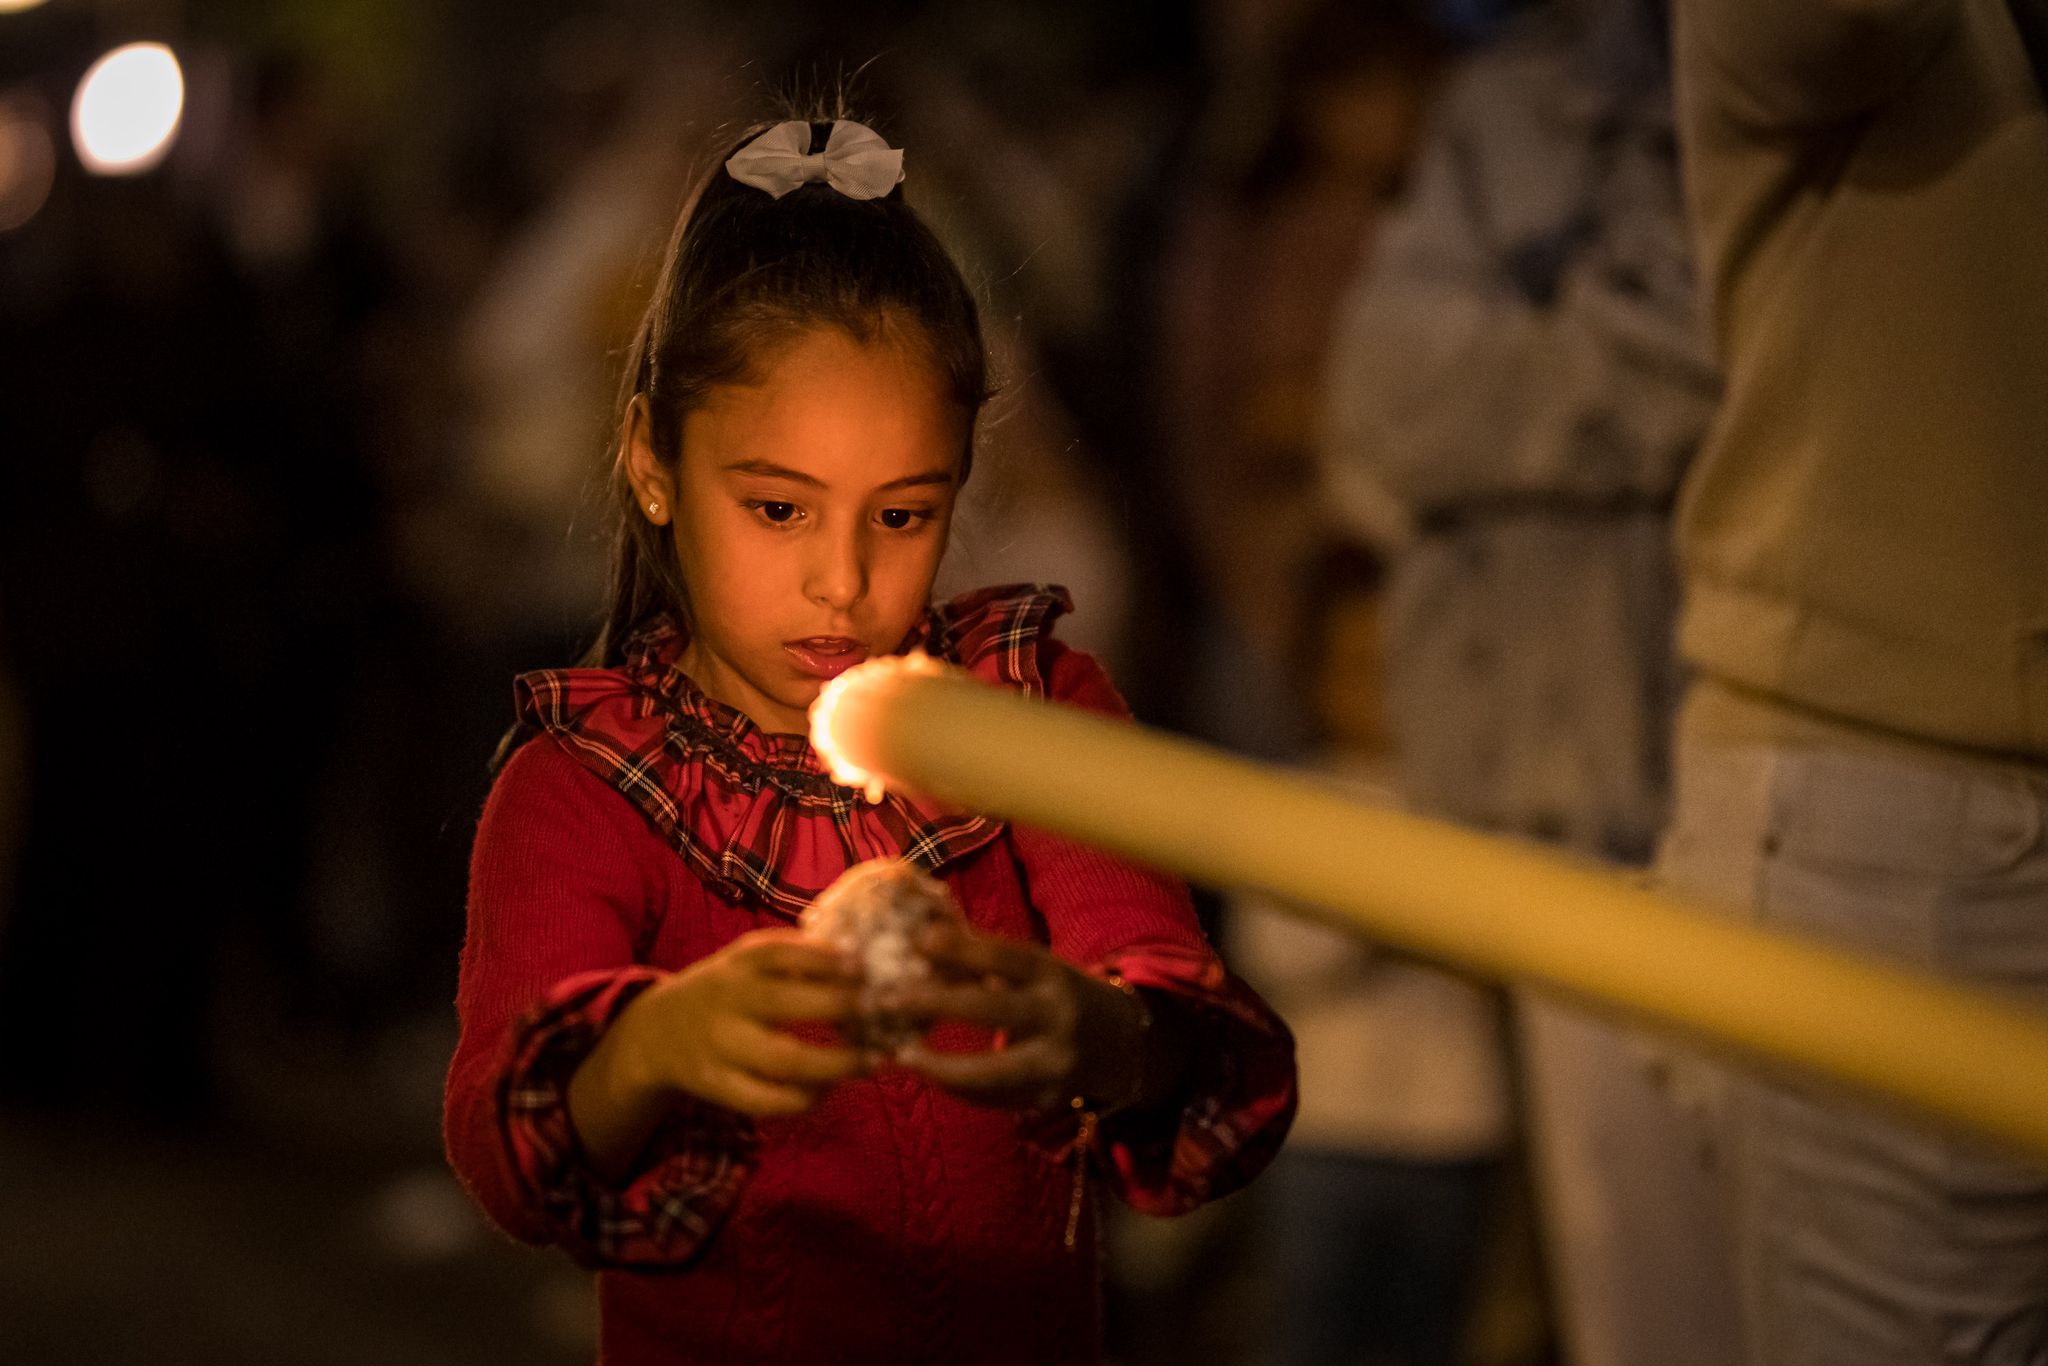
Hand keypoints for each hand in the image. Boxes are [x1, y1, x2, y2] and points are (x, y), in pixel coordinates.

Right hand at [606, 928, 874, 1117]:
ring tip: (871, 1061)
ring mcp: (722, 1046)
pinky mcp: (718, 1086)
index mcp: (738, 964)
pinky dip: (806, 1099)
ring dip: (835, 1064)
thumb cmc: (727, 990)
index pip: (779, 953)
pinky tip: (830, 1089)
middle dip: (838, 1007)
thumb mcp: (747, 962)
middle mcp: (728, 1001)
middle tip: (883, 1013)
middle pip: (785, 1004)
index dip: (822, 957)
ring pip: (784, 1061)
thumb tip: (864, 960)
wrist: (656, 1033)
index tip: (862, 965)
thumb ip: (794, 959)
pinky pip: (769, 1101)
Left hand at [887, 924, 1149, 1112]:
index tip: (919, 941)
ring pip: (992, 1073)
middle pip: (994, 1011)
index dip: (962, 949)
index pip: (1006, 957)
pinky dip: (958, 1088)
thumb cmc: (1057, 995)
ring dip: (941, 1067)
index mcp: (1053, 975)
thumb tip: (920, 939)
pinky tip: (929, 1074)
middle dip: (939, 1004)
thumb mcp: (1035, 970)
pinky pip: (994, 1099)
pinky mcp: (1047, 1098)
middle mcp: (1059, 1017)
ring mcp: (1056, 1063)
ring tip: (901, 1055)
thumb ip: (985, 959)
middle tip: (889, 999)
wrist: (1121, 1045)